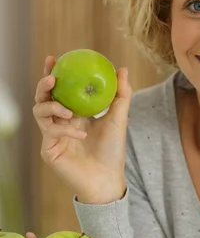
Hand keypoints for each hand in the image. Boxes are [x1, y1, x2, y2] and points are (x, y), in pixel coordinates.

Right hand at [32, 55, 131, 203]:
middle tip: (53, 78)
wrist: (107, 179)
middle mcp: (59, 121)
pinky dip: (65, 130)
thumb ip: (121, 95)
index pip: (58, 89)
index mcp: (73, 112)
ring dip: (53, 107)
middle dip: (43, 85)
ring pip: (39, 112)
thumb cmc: (112, 150)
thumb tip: (122, 69)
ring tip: (69, 111)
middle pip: (42, 98)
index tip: (54, 58)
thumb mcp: (119, 119)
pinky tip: (81, 134)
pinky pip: (51, 132)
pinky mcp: (49, 150)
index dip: (52, 73)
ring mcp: (52, 136)